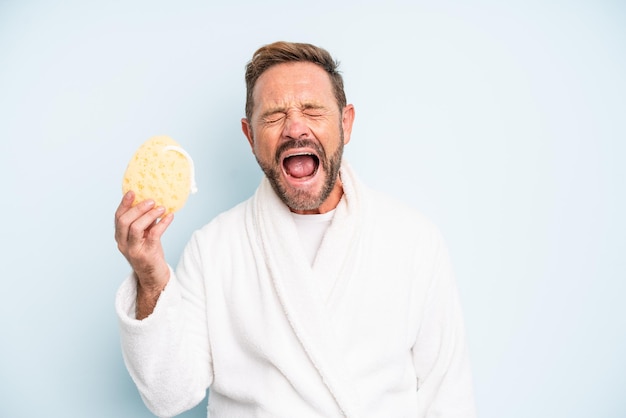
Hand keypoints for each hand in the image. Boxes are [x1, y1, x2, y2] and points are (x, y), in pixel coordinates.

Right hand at [115, 191, 172, 316]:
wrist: (154, 277)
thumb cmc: (150, 253)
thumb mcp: (144, 236)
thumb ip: (145, 222)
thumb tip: (153, 202)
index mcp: (120, 237)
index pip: (118, 217)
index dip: (124, 204)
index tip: (132, 191)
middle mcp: (123, 244)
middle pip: (124, 221)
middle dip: (138, 208)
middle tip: (151, 200)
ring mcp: (133, 250)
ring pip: (136, 228)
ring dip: (149, 215)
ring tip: (162, 208)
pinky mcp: (147, 255)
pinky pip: (154, 235)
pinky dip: (163, 224)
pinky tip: (170, 217)